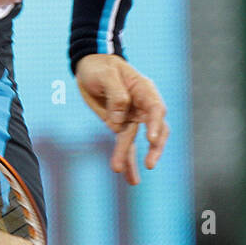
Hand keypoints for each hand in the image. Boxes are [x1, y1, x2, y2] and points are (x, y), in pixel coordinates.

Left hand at [75, 54, 168, 184]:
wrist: (89, 66)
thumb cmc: (100, 66)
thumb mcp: (105, 74)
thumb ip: (116, 94)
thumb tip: (120, 119)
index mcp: (143, 89)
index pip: (155, 108)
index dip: (155, 123)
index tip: (150, 139)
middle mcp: (142, 106)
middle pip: (156, 129)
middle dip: (155, 147)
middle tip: (149, 163)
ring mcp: (132, 117)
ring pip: (136, 141)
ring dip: (131, 158)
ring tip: (125, 175)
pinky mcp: (120, 126)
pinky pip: (126, 146)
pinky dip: (128, 161)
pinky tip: (130, 178)